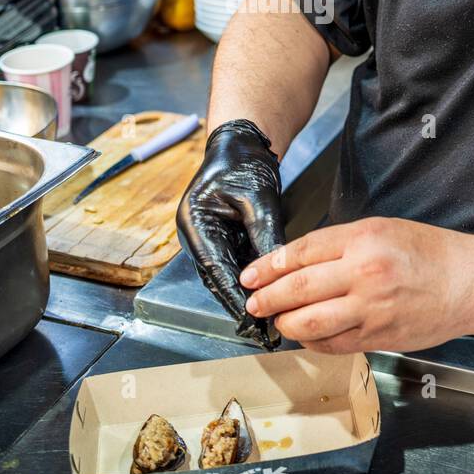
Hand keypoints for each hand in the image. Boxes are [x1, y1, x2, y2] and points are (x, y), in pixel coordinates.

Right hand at [176, 119, 285, 348]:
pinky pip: (237, 265)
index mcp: (195, 223)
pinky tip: (269, 298)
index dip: (234, 297)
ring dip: (245, 297)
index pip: (216, 269)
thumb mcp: (257, 198)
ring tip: (267, 324)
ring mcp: (209, 237)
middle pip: (218, 278)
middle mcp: (198, 234)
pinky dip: (251, 282)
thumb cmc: (243, 161)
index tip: (251, 321)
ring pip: (227, 276)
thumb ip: (264, 235)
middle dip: (240, 304)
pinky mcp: (223, 237)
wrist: (242, 142)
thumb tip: (277, 272)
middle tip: (262, 332)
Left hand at [239, 216, 473, 353]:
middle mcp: (364, 273)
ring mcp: (371, 309)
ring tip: (276, 320)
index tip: (251, 275)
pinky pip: (333, 344)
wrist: (470, 282)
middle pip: (298, 288)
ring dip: (285, 323)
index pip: (301, 253)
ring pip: (309, 322)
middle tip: (253, 302)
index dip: (269, 266)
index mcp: (362, 239)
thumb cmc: (428, 252)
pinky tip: (305, 335)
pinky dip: (312, 341)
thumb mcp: (381, 229)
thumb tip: (296, 262)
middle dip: (267, 297)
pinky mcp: (379, 337)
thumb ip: (340, 244)